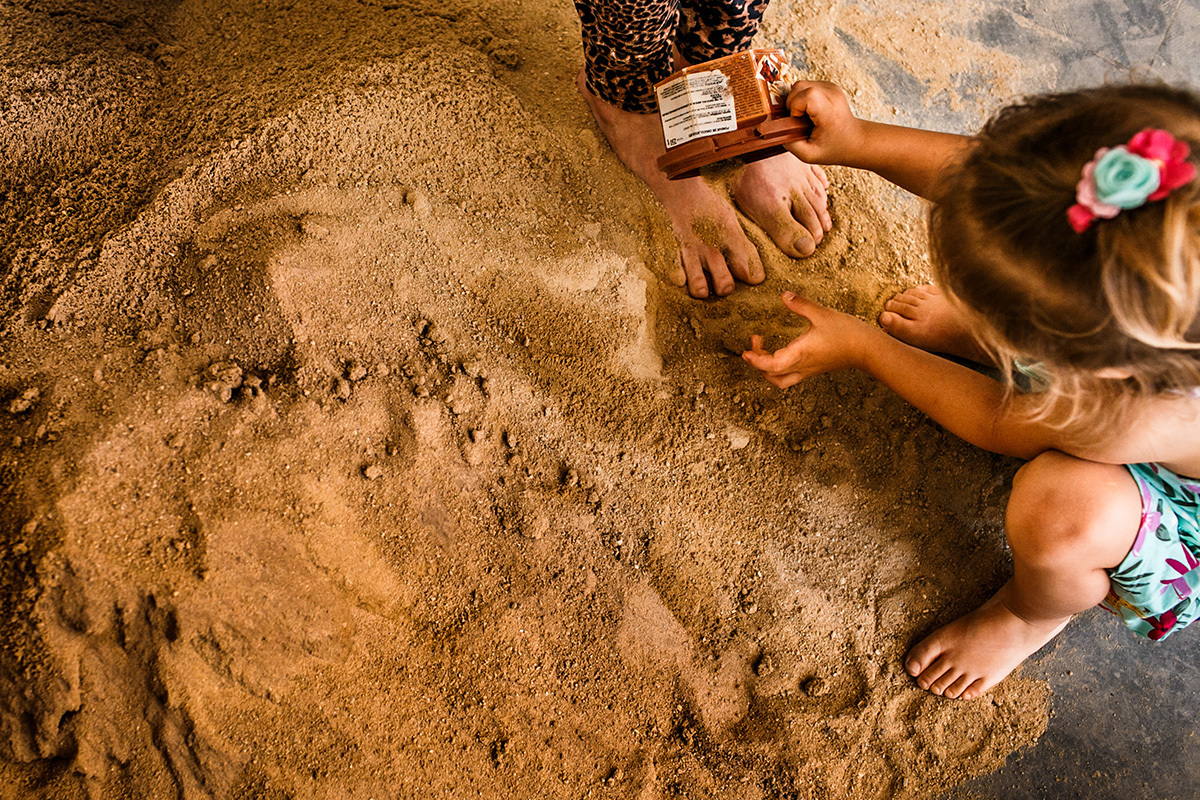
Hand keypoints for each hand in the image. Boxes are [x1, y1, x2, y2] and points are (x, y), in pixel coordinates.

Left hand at [742, 292, 873, 387]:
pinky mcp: (813, 369)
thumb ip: (800, 304)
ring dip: (767, 369)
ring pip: (779, 380)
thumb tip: (783, 295)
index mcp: (800, 354)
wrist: (868, 349)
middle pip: (771, 375)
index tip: (746, 352)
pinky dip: (778, 369)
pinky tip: (781, 352)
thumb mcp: (821, 314)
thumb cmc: (847, 332)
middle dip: (757, 361)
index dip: (755, 361)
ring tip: (764, 350)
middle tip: (756, 341)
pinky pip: (789, 376)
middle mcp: (802, 366)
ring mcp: (808, 370)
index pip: (771, 366)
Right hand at [782, 81, 867, 166]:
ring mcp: (831, 87)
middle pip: (799, 86)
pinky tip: (809, 111)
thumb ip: (789, 144)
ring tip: (804, 116)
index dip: (795, 107)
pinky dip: (802, 98)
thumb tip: (774, 130)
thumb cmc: (833, 148)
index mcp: (829, 111)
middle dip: (791, 103)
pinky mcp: (829, 85)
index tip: (799, 122)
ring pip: (800, 84)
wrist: (855, 140)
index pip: (807, 95)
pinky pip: (806, 86)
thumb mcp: (809, 155)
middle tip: (798, 120)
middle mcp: (832, 94)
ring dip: (796, 100)